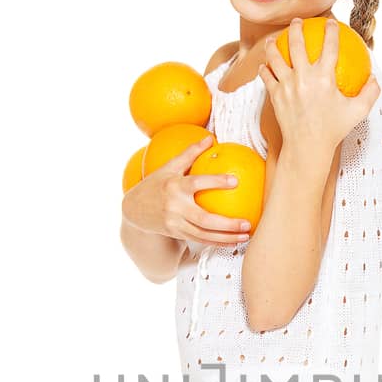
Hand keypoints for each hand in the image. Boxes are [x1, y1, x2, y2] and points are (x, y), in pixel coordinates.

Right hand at [121, 138, 253, 244]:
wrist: (133, 210)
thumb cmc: (155, 184)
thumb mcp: (169, 167)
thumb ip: (190, 153)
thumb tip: (210, 138)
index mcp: (174, 186)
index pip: (196, 183)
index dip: (215, 181)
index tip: (235, 181)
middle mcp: (174, 206)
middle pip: (204, 219)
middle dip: (227, 224)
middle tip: (247, 223)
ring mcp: (174, 223)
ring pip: (203, 234)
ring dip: (226, 237)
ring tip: (246, 236)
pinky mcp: (176, 234)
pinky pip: (199, 240)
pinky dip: (217, 242)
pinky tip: (233, 241)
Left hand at [259, 17, 380, 158]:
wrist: (308, 147)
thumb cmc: (334, 130)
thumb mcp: (358, 112)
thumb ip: (370, 93)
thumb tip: (374, 79)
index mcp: (324, 77)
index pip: (329, 46)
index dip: (331, 30)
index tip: (330, 22)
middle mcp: (303, 77)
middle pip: (297, 44)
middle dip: (296, 28)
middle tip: (297, 22)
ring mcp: (287, 85)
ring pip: (275, 58)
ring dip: (273, 46)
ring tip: (272, 41)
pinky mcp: (275, 95)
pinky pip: (266, 77)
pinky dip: (264, 70)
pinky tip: (264, 66)